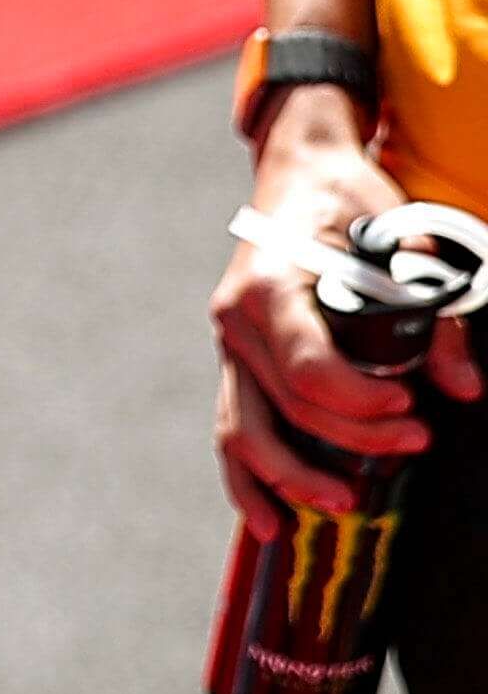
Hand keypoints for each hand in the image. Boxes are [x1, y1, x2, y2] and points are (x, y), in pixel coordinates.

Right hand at [207, 99, 472, 515]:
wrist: (298, 172)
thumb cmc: (350, 201)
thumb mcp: (403, 239)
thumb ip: (434, 314)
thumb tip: (465, 388)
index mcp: (268, 286)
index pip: (308, 370)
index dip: (360, 403)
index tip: (412, 410)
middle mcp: (235, 321)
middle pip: (289, 407)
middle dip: (354, 439)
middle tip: (418, 444)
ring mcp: (229, 344)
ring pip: (248, 430)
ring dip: (294, 476)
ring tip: (345, 505)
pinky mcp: (237, 361)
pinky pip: (233, 428)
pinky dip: (247, 478)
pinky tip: (270, 521)